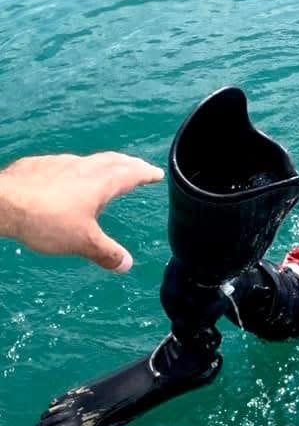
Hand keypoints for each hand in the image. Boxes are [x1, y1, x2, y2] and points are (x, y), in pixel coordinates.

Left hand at [0, 152, 163, 271]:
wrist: (1, 203)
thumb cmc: (48, 221)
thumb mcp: (83, 243)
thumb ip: (107, 253)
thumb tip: (126, 265)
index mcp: (101, 183)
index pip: (131, 174)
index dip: (146, 174)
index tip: (157, 173)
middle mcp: (83, 168)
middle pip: (112, 160)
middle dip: (129, 163)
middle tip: (138, 167)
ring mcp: (59, 164)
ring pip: (88, 161)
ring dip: (102, 165)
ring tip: (105, 172)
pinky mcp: (37, 166)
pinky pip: (63, 165)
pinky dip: (75, 170)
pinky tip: (66, 179)